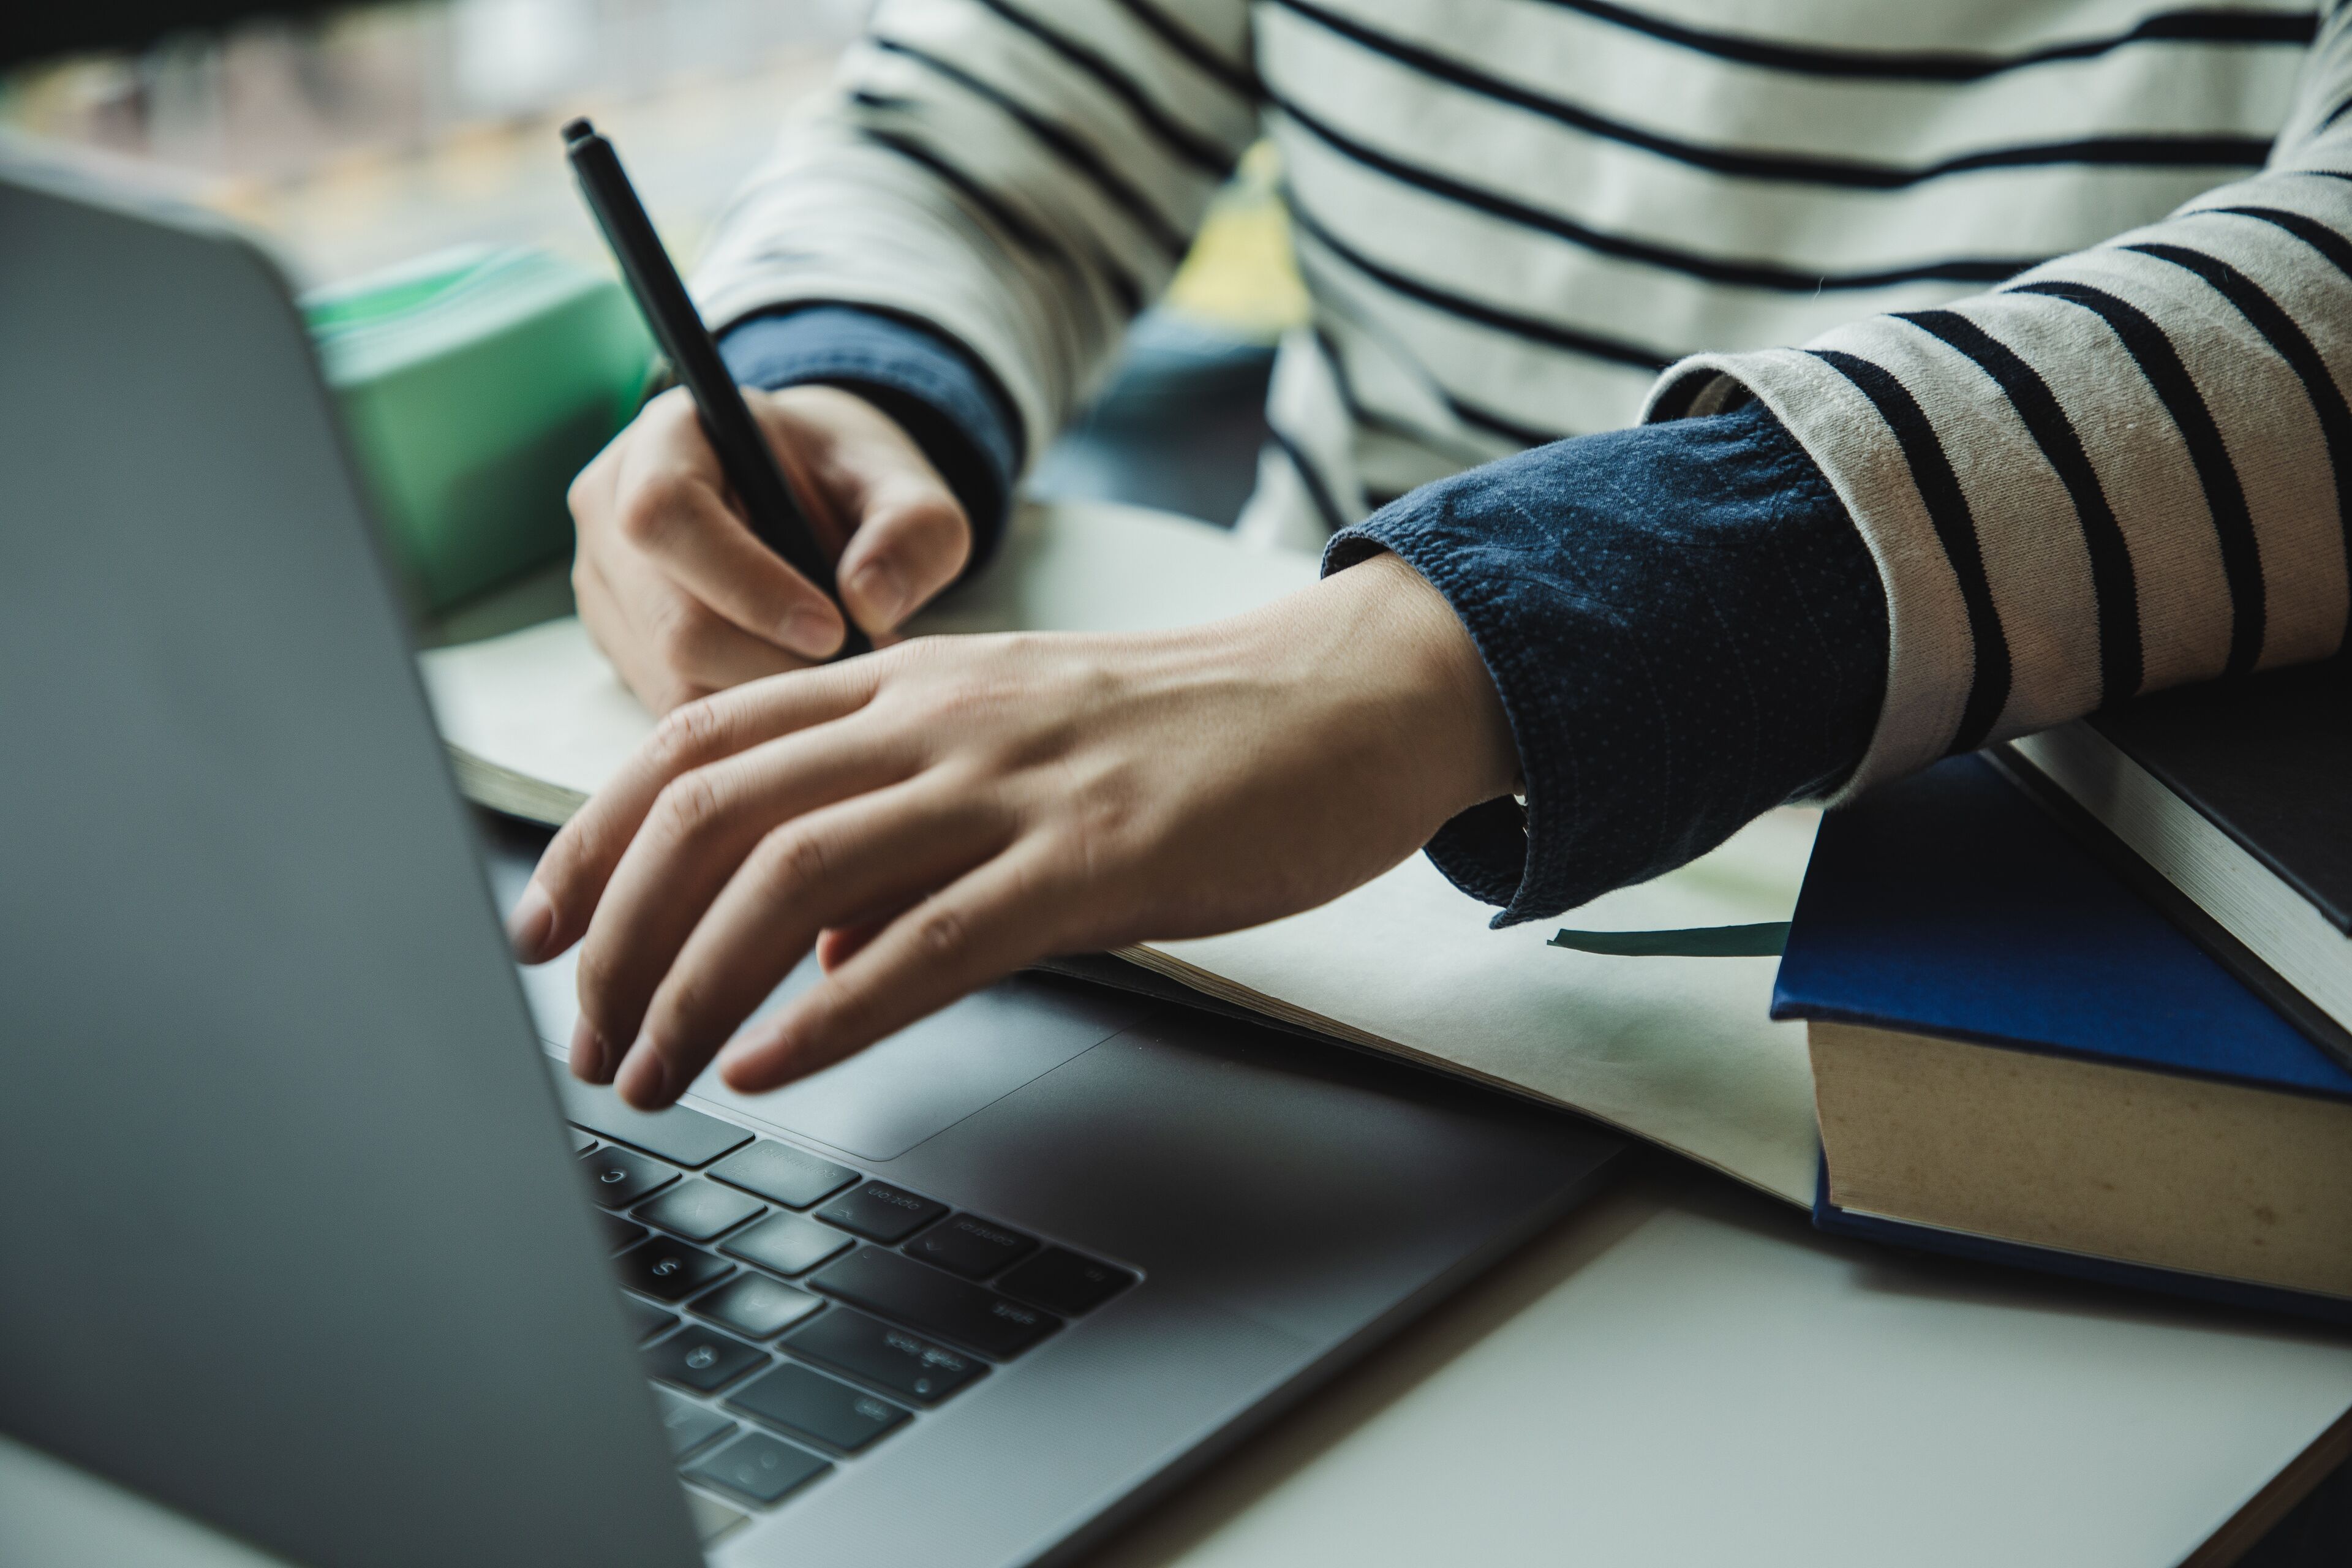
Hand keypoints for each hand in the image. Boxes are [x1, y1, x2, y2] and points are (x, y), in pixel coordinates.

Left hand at [506, 552, 1518, 1109]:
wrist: (1346, 698)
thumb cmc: (1188, 735)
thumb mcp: (1016, 752)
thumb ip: (902, 830)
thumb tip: (813, 947)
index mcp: (908, 681)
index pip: (697, 740)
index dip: (592, 837)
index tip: (542, 928)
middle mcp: (937, 716)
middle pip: (714, 810)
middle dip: (615, 937)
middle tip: (580, 1037)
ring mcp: (1013, 782)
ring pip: (796, 873)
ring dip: (692, 987)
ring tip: (644, 1073)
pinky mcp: (1094, 858)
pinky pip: (930, 940)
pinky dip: (832, 1014)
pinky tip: (771, 1065)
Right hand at [567, 384, 971, 712]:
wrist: (808, 495)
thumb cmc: (849, 482)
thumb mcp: (907, 489)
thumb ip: (912, 531)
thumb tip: (870, 604)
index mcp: (669, 436)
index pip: (668, 513)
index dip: (748, 585)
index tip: (832, 627)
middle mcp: (612, 508)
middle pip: (670, 621)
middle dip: (772, 662)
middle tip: (852, 667)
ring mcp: (608, 585)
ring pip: (671, 680)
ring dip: (766, 698)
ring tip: (834, 675)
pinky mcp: (621, 645)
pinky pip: (676, 709)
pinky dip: (747, 716)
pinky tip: (797, 688)